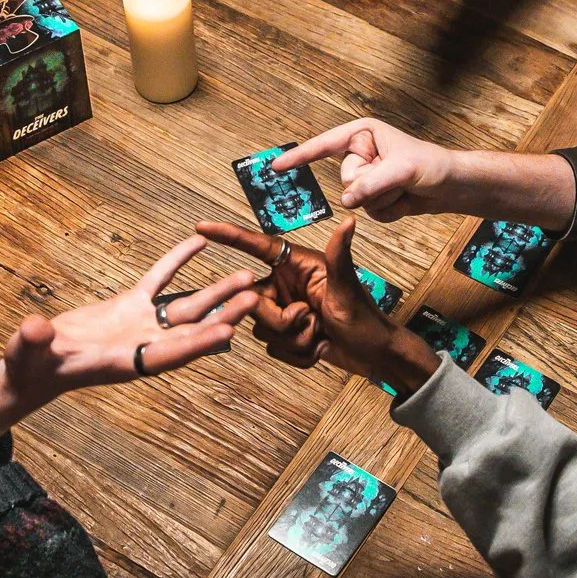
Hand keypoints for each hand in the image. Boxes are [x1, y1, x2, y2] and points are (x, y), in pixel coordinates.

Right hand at [0, 235, 262, 444]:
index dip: (196, 345)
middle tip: (254, 299)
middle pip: (189, 331)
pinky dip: (177, 261)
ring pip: (184, 307)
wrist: (34, 365)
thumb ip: (33, 340)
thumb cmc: (30, 365)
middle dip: (222, 317)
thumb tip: (34, 327)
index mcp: (124, 362)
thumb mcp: (28, 353)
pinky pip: (159, 279)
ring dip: (214, 293)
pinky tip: (199, 243)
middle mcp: (141, 345)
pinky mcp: (129, 305)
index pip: (165, 354)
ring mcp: (139, 324)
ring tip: (245, 277)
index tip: (226, 334)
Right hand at [198, 216, 434, 389]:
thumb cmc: (366, 318)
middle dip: (281, 320)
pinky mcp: (288, 335)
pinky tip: (320, 348)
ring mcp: (286, 311)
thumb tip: (349, 221)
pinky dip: (298, 355)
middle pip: (254, 302)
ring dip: (295, 341)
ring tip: (321, 335)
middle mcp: (287, 286)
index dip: (228, 237)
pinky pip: (274, 349)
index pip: (256, 248)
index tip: (201, 228)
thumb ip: (340, 256)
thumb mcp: (348, 288)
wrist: (375, 356)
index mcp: (297, 266)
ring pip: (264, 330)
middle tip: (312, 319)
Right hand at [274, 117, 456, 221]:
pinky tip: (403, 201)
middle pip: (345, 180)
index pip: (325, 145)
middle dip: (371, 186)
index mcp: (363, 135)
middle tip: (397, 179)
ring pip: (356, 201)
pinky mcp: (374, 196)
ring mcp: (367, 177)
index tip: (275, 166)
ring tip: (403, 189)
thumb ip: (370, 184)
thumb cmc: (432, 166)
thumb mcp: (401, 170)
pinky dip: (388, 211)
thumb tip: (346, 200)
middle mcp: (361, 154)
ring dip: (382, 200)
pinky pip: (368, 213)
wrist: (452, 185)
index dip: (300, 156)